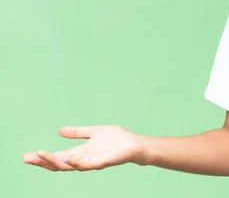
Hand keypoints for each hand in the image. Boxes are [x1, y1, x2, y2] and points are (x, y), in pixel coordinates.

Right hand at [22, 125, 141, 171]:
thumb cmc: (116, 139)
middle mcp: (83, 159)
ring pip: (69, 166)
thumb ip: (78, 132)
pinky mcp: (102, 162)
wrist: (134, 143)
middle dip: (42, 162)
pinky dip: (77, 163)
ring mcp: (92, 162)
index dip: (42, 157)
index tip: (27, 156)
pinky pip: (87, 165)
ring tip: (42, 155)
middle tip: (27, 158)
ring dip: (55, 161)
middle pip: (58, 164)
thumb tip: (59, 130)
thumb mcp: (93, 132)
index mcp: (79, 152)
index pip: (57, 157)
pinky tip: (68, 158)